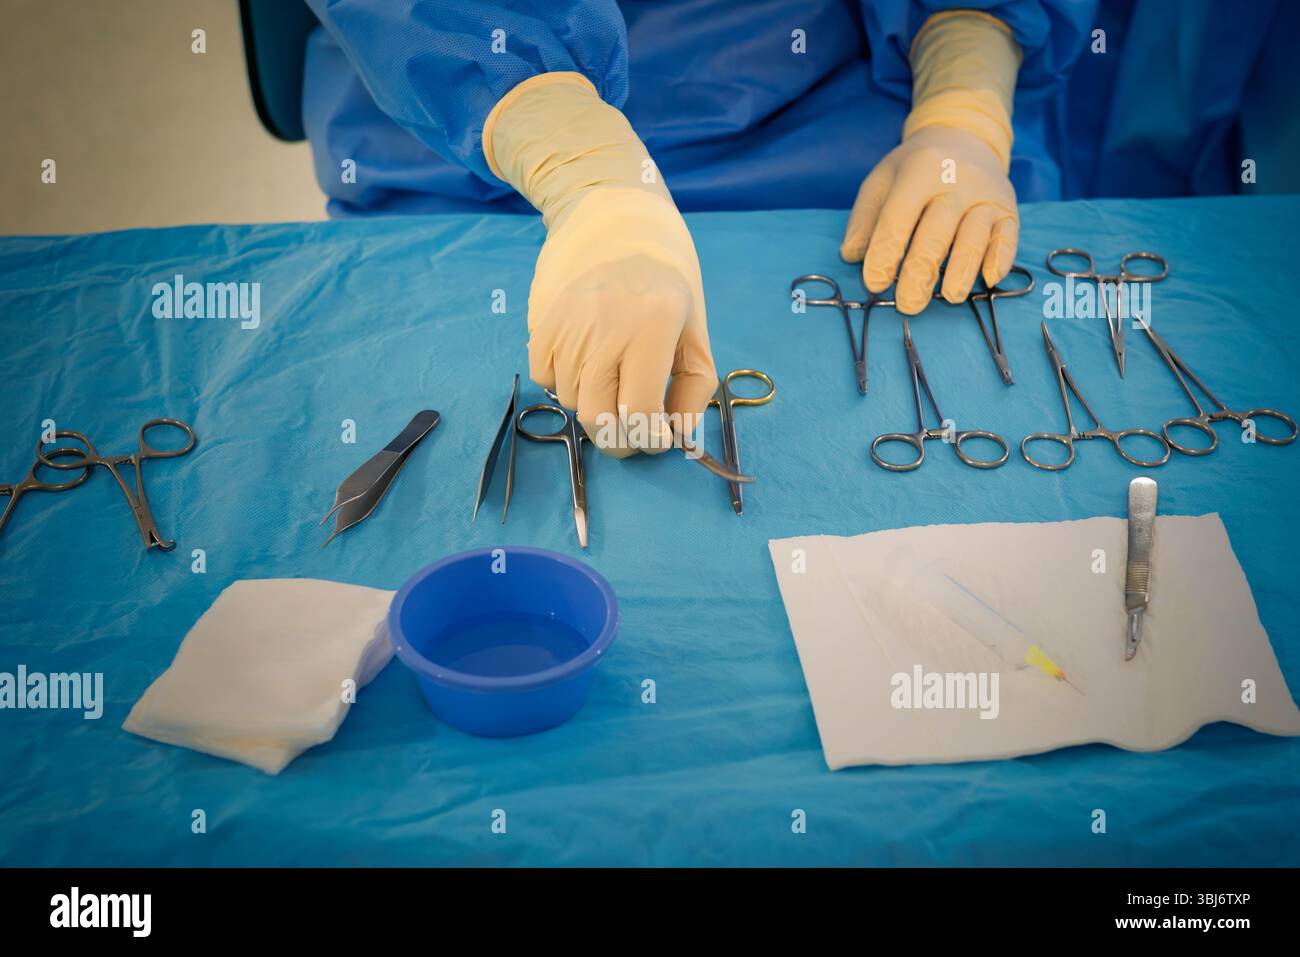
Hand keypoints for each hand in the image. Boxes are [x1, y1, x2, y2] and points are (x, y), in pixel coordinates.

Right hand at [528, 205, 717, 457]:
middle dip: (619, 441)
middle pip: (598, 418)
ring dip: (595, 408)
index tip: (659, 440)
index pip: (639, 412)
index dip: (650, 439)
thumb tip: (680, 438)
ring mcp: (566, 328)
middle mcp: (603, 330)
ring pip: (571, 403)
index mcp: (651, 329)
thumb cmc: (665, 279)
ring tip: (614, 383)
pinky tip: (586, 363)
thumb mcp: (695, 330)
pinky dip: (565, 384)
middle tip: (635, 434)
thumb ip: (694, 388)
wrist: (613, 221)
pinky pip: (544, 379)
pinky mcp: (540, 324)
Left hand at [840, 125, 1018, 313]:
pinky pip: (1007, 236)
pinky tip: (990, 279)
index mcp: (918, 171)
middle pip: (937, 231)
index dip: (885, 253)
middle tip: (908, 304)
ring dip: (963, 269)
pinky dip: (1000, 258)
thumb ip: (865, 218)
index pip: (898, 218)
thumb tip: (852, 255)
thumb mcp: (882, 181)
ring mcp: (985, 195)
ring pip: (974, 236)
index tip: (874, 283)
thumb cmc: (914, 169)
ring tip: (950, 297)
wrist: (963, 137)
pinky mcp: (1008, 209)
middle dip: (921, 272)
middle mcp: (956, 181)